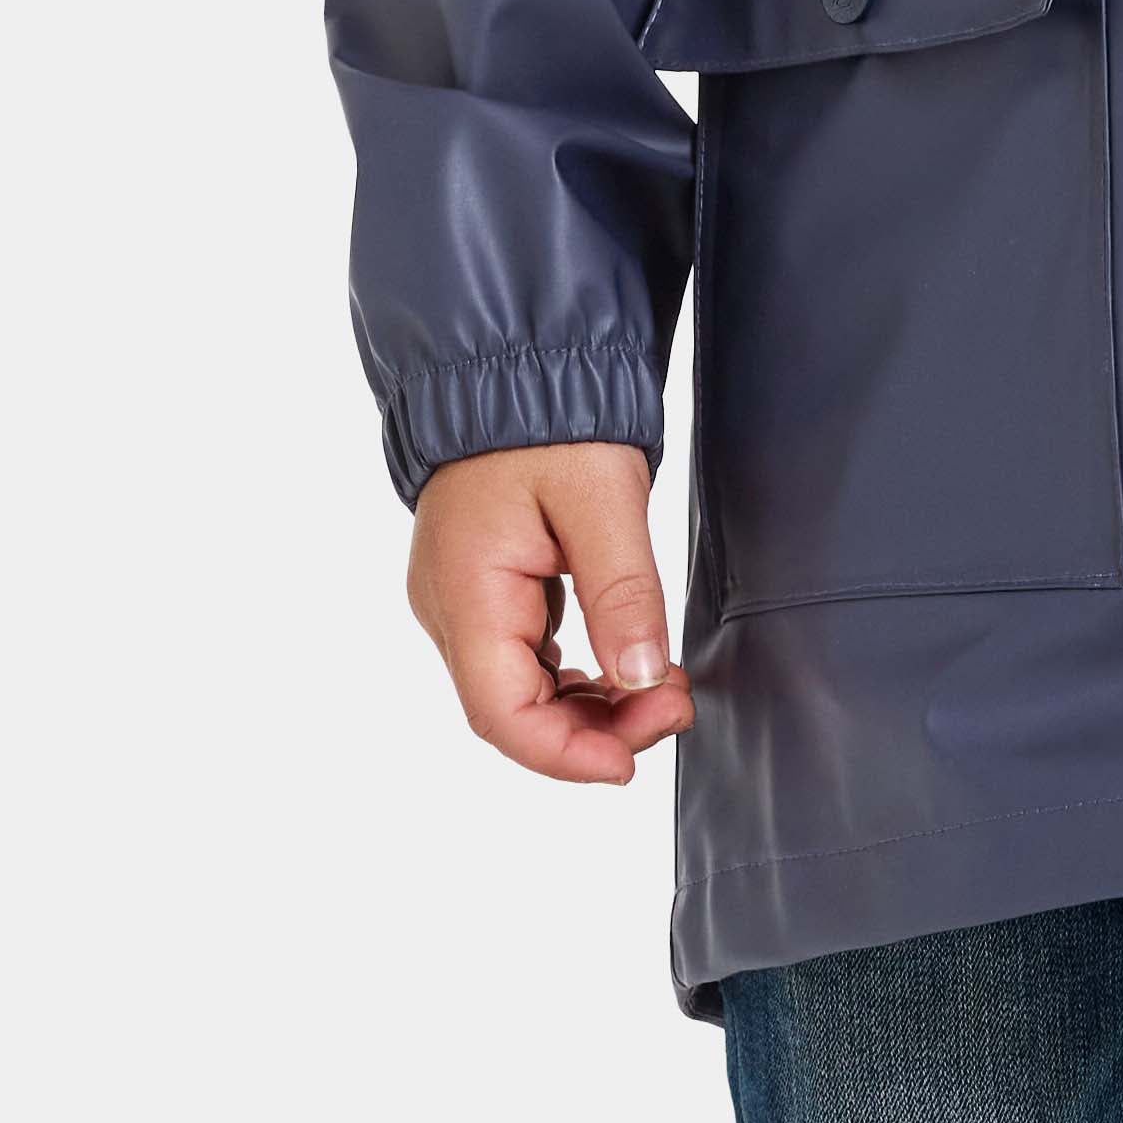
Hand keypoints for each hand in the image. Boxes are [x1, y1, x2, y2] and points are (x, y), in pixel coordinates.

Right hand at [409, 440, 694, 779]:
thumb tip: (643, 680)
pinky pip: (522, 655)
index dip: (565, 756)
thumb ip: (623, 591)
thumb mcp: (602, 496)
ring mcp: (461, 597)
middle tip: (673, 706)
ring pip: (519, 688)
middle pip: (511, 710)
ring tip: (661, 689)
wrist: (515, 358)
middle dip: (593, 729)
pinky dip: (573, 674)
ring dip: (588, 706)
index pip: (501, 714)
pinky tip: (622, 667)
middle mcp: (449, 607)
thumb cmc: (551, 416)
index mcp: (466, 591)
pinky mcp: (483, 584)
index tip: (631, 764)